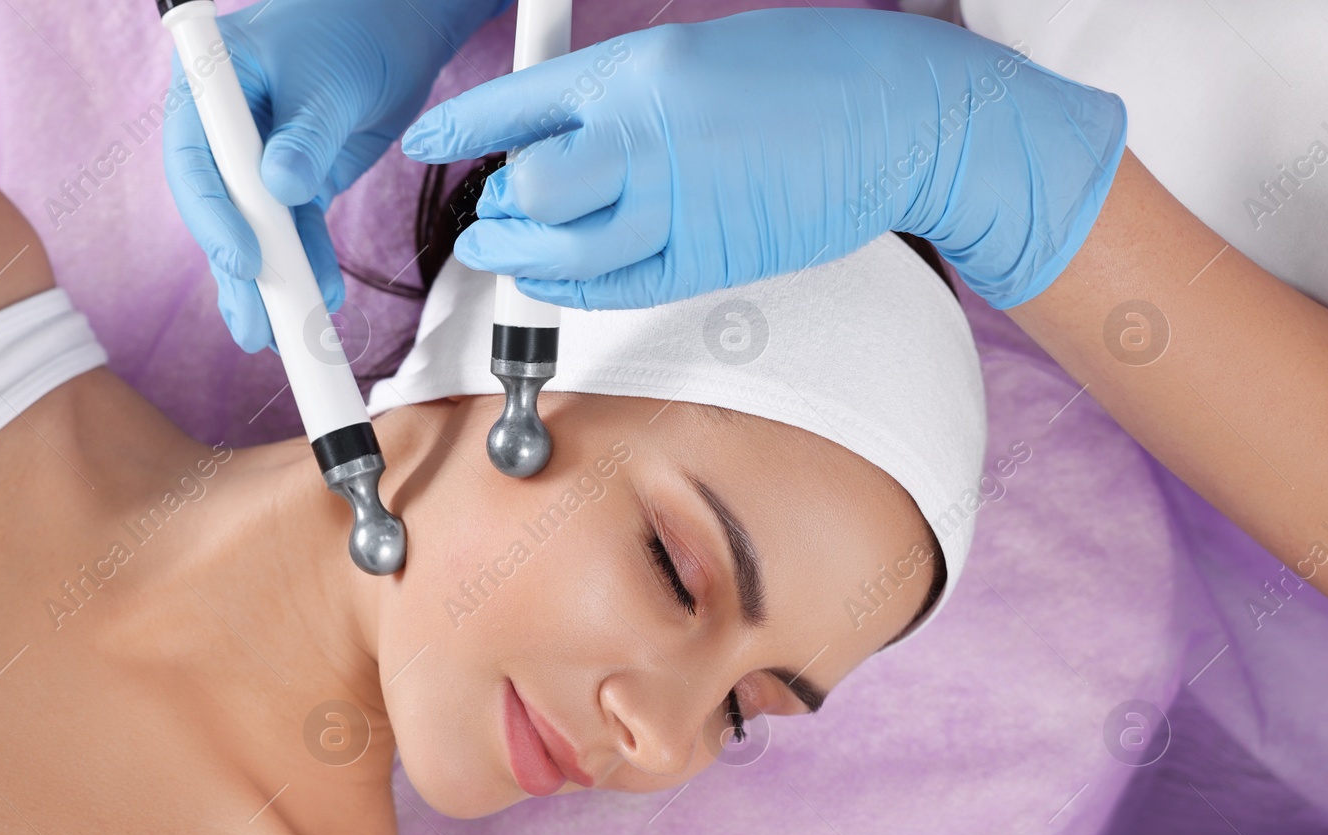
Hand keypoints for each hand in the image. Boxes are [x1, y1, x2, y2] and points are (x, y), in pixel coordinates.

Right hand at [163, 0, 507, 351]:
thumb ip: (305, 134)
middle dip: (236, 271)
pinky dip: (306, 267)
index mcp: (209, 88)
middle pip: (218, 210)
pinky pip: (293, 233)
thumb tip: (282, 189)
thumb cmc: (353, 28)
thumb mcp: (328, 79)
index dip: (213, 217)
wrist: (397, 27)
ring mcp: (258, 161)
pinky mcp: (293, 182)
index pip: (194, 161)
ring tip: (281, 335)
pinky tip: (318, 299)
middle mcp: (225, 131)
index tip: (244, 260)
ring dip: (270, 285)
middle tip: (254, 325)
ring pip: (253, 232)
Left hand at [400, 9, 1126, 310]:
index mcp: (642, 69)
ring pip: (564, 252)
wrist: (898, 116)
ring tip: (509, 250)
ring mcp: (679, 205)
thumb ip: (627, 95)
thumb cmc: (810, 74)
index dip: (462, 126)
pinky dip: (576, 287)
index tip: (429, 139)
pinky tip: (561, 278)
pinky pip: (617, 287)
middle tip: (494, 210)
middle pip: (531, 188)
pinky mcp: (709, 259)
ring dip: (523, 257)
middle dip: (499, 205)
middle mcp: (648, 138)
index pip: (521, 104)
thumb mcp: (700, 53)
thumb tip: (567, 129)